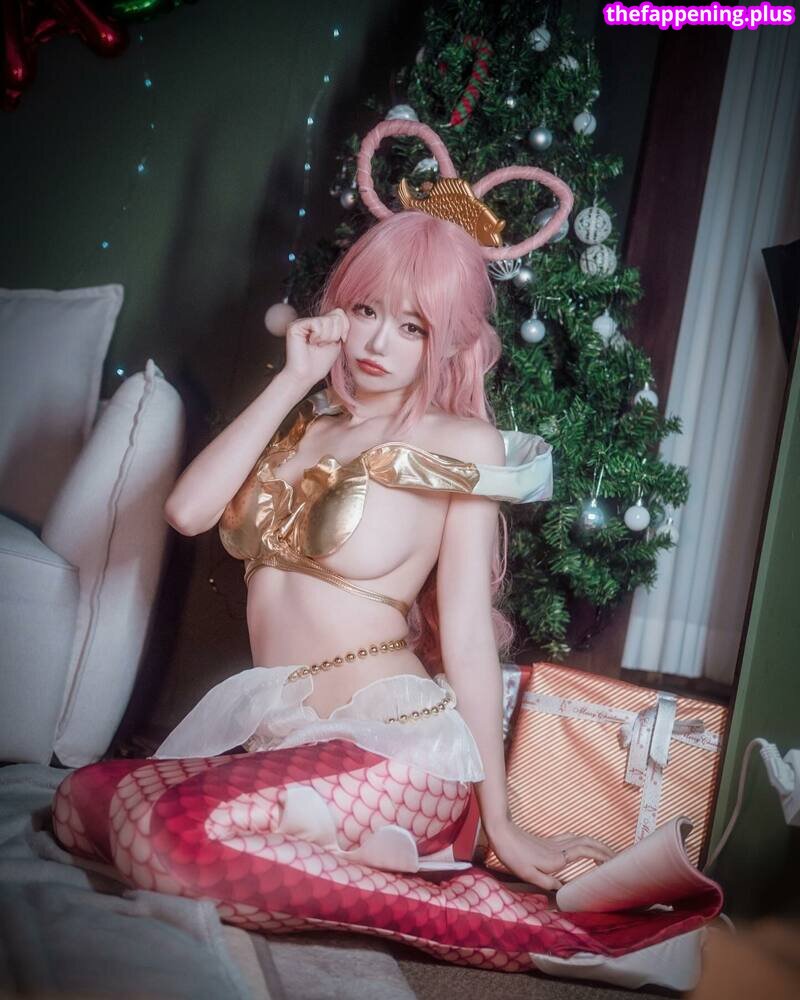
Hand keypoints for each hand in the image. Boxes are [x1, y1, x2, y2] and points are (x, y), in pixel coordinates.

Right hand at [283, 308, 348, 386]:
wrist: (306, 376)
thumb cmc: (319, 364)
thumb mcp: (337, 342)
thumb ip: (340, 327)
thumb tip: (341, 314)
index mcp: (321, 324)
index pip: (339, 313)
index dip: (344, 328)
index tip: (340, 340)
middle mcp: (311, 321)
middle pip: (336, 316)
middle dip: (335, 334)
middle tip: (323, 345)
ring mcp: (303, 322)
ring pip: (328, 320)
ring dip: (326, 338)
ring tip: (317, 345)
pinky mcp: (295, 325)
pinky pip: (317, 324)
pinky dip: (318, 337)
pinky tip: (310, 343)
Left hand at [486, 819, 615, 891]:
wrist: (501, 832)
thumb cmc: (513, 855)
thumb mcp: (527, 874)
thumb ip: (547, 882)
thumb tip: (563, 889)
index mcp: (557, 858)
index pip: (586, 852)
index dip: (602, 855)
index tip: (616, 861)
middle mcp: (559, 848)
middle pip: (588, 843)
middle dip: (604, 848)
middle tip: (618, 856)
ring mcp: (554, 843)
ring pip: (581, 839)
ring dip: (595, 844)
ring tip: (605, 852)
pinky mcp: (549, 841)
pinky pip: (572, 839)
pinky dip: (583, 842)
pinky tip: (583, 846)